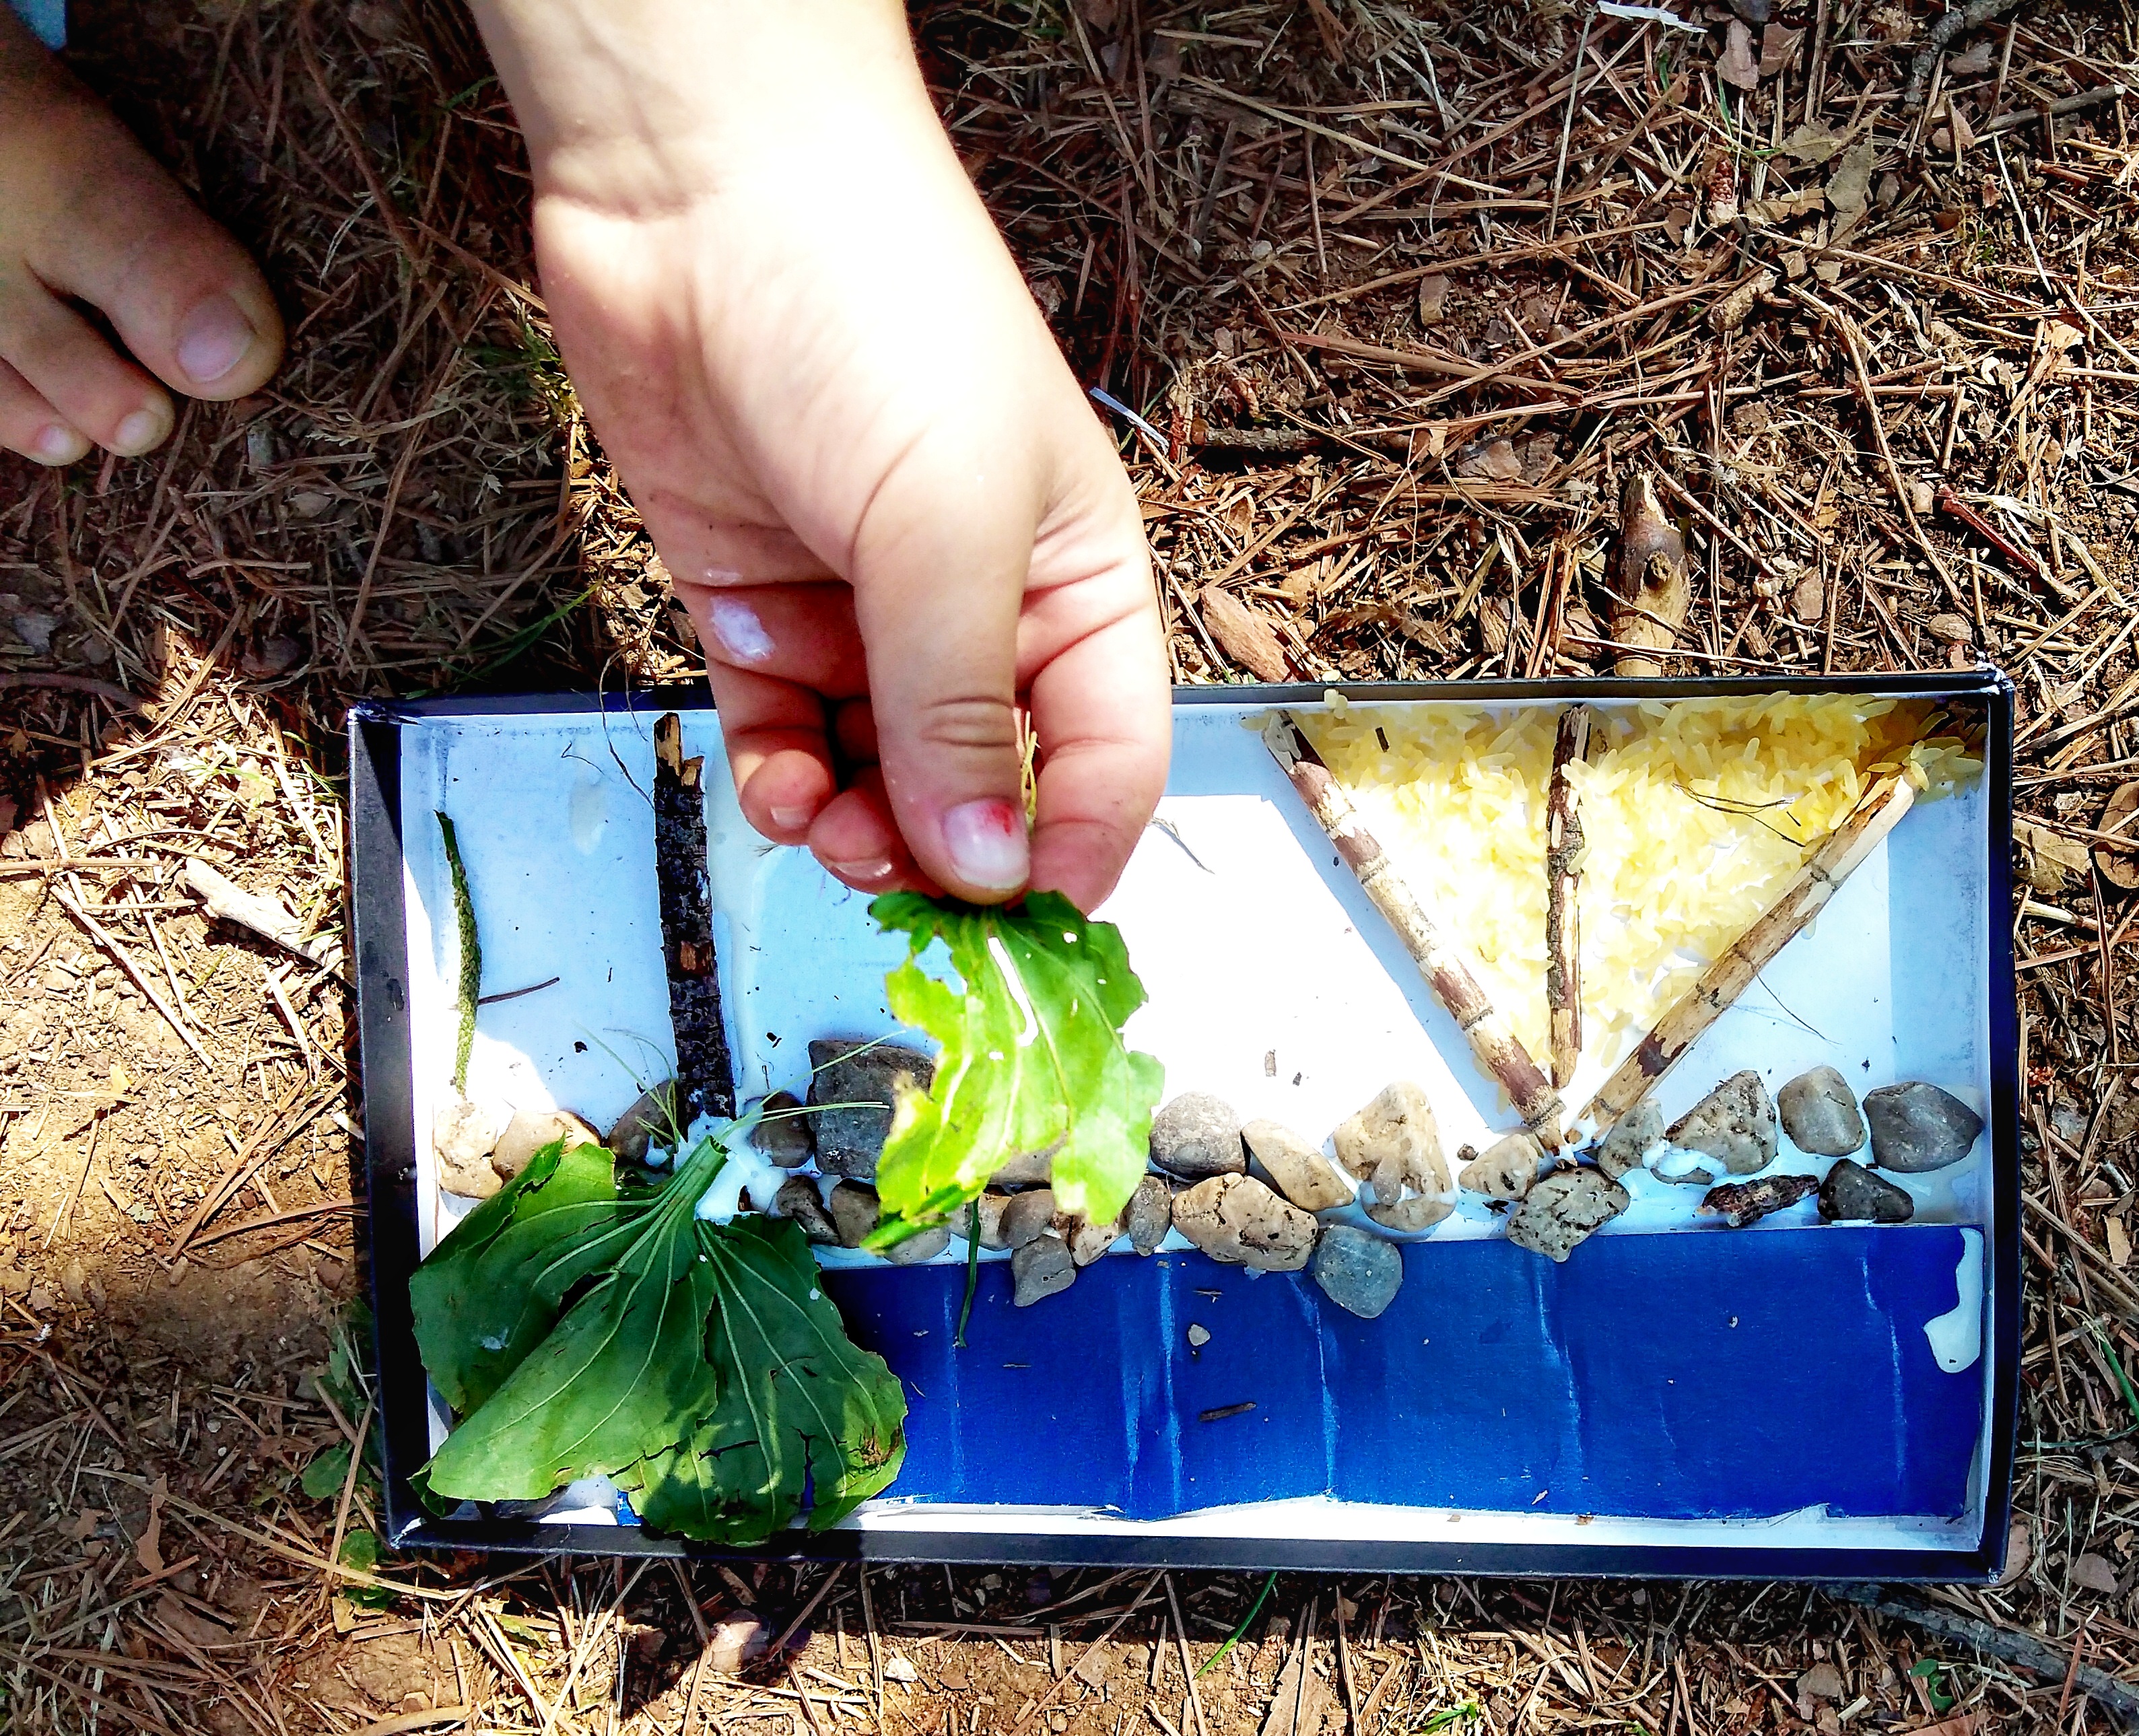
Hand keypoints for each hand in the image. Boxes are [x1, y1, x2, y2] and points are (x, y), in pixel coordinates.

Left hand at [470, 0, 1168, 910]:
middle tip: (898, 880)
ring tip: (828, 827)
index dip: (1076, 848)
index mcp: (1075, 582)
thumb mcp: (947, 524)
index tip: (1027, 926)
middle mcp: (978, 608)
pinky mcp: (763, 604)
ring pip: (877, 776)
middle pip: (985, 785)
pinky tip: (776, 780)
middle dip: (943, 849)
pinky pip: (784, 733)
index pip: (1109, 758)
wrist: (695, 192)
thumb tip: (989, 864)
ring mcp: (865, 610)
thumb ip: (964, 707)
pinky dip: (780, 776)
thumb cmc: (873, 310)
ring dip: (857, 825)